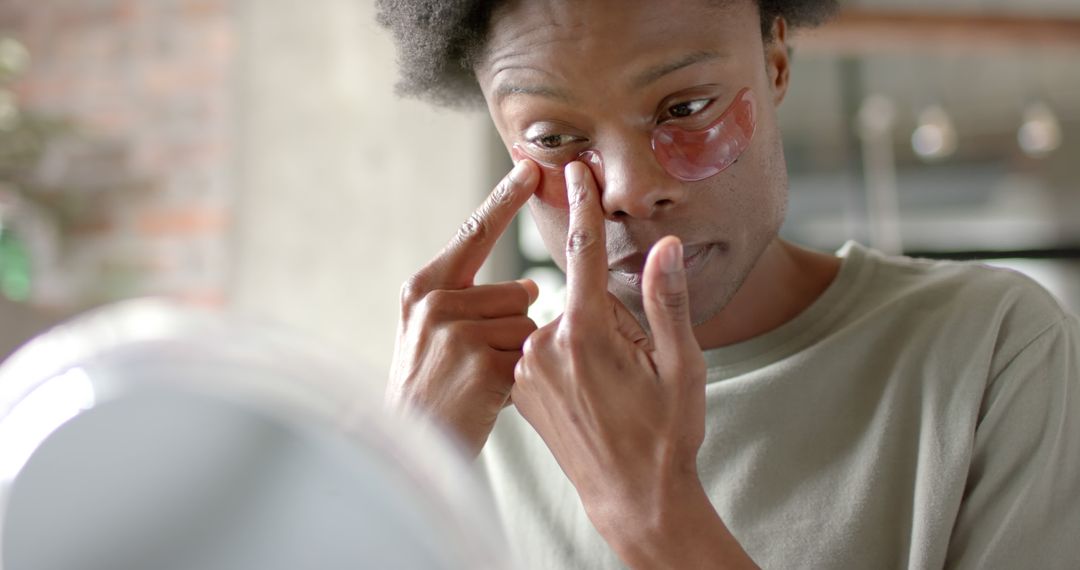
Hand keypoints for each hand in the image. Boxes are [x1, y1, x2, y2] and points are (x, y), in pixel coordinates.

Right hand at [387, 160, 539, 456]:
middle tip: (478, 363)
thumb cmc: (429, 388)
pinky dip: (520, 378)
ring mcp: (457, 332)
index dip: (506, 198)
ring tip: (480, 381)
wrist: (409, 445)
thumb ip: (470, 300)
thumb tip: (533, 288)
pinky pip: (530, 354)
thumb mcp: (430, 332)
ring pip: (530, 325)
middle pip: (520, 292)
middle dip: (515, 327)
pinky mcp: (481, 362)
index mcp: (424, 287)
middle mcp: (436, 302)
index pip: (475, 231)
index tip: (534, 167)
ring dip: (519, 355)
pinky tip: (488, 396)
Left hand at [512, 162, 755, 567]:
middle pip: (580, 298)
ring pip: (562, 327)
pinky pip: (546, 353)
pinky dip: (568, 360)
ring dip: (587, 342)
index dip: (584, 206)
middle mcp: (545, 345)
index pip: (585, 251)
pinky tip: (590, 396)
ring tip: (611, 390)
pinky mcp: (520, 389)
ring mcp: (528, 369)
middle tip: (634, 367)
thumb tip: (664, 245)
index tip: (572, 169)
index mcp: (587, 332)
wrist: (632, 496)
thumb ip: (667, 301)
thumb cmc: (665, 434)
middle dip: (609, 317)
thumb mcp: (683, 366)